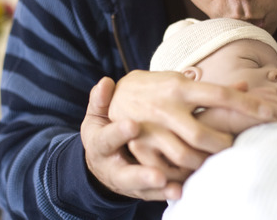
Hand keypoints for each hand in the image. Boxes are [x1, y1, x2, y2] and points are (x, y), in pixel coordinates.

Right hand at [81, 77, 180, 200]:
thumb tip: (105, 82)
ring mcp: (127, 182)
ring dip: (158, 188)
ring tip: (174, 186)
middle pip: (125, 175)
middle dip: (140, 176)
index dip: (118, 133)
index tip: (133, 125)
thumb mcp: (97, 117)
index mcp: (100, 145)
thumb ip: (100, 101)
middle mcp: (112, 167)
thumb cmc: (104, 130)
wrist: (101, 161)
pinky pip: (153, 194)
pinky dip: (165, 193)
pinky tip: (179, 190)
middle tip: (157, 174)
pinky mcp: (141, 190)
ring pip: (142, 189)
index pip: (107, 139)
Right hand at [108, 71, 276, 193]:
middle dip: (224, 145)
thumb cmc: (160, 88)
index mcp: (182, 87)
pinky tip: (193, 176)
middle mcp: (167, 107)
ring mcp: (151, 128)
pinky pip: (163, 168)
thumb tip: (246, 86)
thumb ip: (213, 89)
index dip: (248, 105)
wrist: (117, 94)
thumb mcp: (183, 81)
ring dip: (204, 163)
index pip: (221, 95)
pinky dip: (180, 176)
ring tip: (217, 163)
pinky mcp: (140, 146)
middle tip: (239, 148)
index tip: (273, 112)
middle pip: (203, 133)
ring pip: (184, 155)